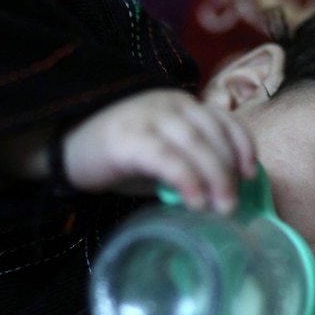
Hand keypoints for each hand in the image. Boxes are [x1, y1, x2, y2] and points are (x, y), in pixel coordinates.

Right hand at [62, 89, 256, 212]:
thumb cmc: (118, 156)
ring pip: (195, 144)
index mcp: (180, 106)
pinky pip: (167, 158)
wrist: (64, 145)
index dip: (241, 145)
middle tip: (232, 206)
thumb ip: (188, 164)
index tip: (250, 174)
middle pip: (212, 134)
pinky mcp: (129, 138)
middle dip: (228, 171)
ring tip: (221, 209)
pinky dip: (187, 180)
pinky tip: (194, 202)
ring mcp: (148, 118)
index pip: (222, 119)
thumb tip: (222, 195)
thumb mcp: (159, 156)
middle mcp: (169, 105)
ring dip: (214, 178)